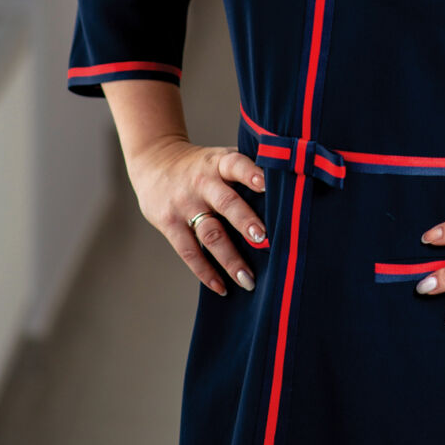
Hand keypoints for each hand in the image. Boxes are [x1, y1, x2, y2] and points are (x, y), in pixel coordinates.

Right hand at [126, 135, 267, 296]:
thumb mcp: (221, 157)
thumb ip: (248, 168)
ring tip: (248, 280)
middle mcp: (202, 183)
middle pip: (226, 203)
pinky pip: (188, 251)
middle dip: (245, 222)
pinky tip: (222, 287)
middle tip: (264, 239)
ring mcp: (185, 204)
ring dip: (230, 258)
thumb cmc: (201, 165)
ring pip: (210, 233)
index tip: (268, 186)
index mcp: (219, 163)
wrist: (154, 162)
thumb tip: (291, 184)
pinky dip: (205, 272)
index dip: (252, 174)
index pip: (237, 165)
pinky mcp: (169, 223)